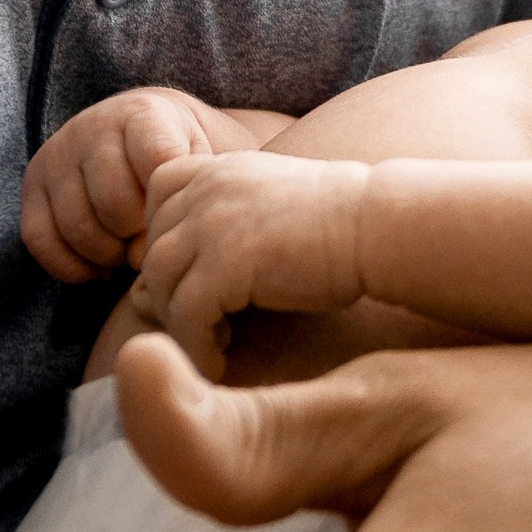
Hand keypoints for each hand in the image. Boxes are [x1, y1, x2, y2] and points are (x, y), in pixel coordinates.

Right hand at [22, 89, 224, 279]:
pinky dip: (72, 266)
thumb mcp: (203, 158)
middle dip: (138, 237)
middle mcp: (93, 126)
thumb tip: (153, 251)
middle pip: (113, 202)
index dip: (167, 207)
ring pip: (77, 226)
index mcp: (143, 113)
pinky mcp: (33, 184)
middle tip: (154, 245)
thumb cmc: (183, 156)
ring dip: (108, 255)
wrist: (146, 133)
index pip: (155, 161)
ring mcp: (58, 154)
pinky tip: (102, 266)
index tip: (177, 220)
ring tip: (131, 253)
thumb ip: (193, 191)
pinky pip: (40, 240)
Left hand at [136, 153, 372, 375]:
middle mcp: (208, 187)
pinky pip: (185, 315)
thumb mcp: (271, 210)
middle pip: (155, 248)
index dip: (168, 238)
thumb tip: (151, 286)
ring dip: (181, 324)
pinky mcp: (225, 263)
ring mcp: (213, 222)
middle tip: (206, 325)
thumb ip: (220, 230)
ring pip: (161, 283)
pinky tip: (220, 362)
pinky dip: (195, 347)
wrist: (380, 226)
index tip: (198, 274)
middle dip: (172, 291)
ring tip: (213, 346)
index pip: (158, 195)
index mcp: (221, 168)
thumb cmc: (341, 226)